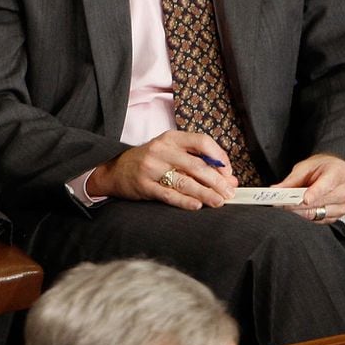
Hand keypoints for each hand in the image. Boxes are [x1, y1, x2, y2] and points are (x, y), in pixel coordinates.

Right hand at [86, 130, 236, 208]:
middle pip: (197, 165)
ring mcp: (151, 168)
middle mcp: (161, 150)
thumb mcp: (171, 153)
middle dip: (217, 181)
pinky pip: (169, 195)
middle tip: (229, 193)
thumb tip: (229, 179)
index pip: (202, 142)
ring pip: (185, 182)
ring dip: (206, 194)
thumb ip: (199, 163)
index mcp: (171, 138)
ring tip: (219, 202)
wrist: (115, 170)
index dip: (220, 158)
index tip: (228, 173)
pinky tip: (197, 205)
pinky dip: (185, 201)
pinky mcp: (144, 185)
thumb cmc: (149, 161)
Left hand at [274, 153, 344, 223]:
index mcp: (339, 172)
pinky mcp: (339, 215)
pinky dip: (306, 215)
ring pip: (318, 213)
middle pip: (319, 202)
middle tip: (280, 202)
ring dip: (300, 211)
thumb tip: (276, 190)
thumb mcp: (305, 167)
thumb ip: (291, 180)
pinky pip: (319, 219)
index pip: (326, 186)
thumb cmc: (321, 167)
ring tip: (288, 204)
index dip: (314, 193)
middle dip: (297, 203)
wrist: (335, 172)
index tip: (304, 199)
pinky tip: (300, 208)